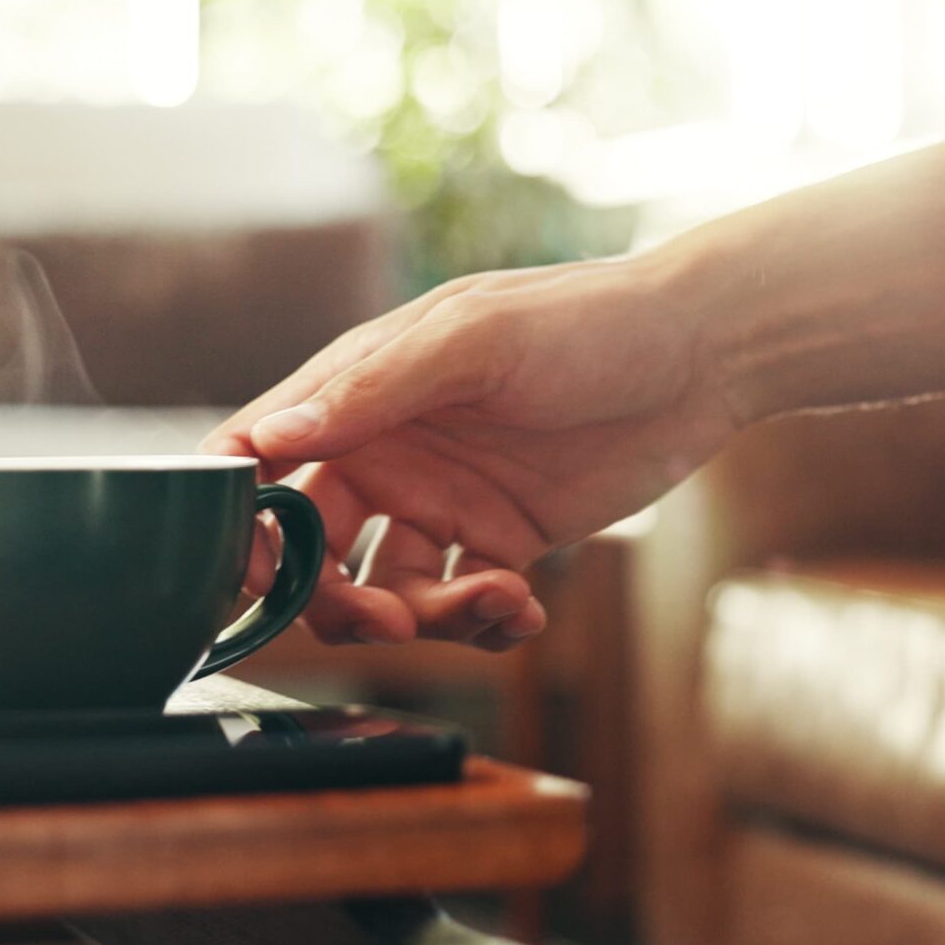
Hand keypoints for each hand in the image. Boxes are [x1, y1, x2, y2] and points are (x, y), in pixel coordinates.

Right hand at [205, 253, 740, 649]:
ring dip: (423, 619)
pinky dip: (484, 624)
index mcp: (361, 389)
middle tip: (385, 621)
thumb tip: (273, 437)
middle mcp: (390, 450)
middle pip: (311, 549)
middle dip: (332, 598)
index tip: (254, 575)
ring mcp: (446, 500)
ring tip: (493, 600)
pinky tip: (525, 611)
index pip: (261, 458)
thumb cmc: (588, 320)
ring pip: (388, 592)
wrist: (705, 353)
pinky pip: (464, 606)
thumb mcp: (476, 342)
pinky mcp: (505, 540)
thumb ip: (373, 390)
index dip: (240, 521)